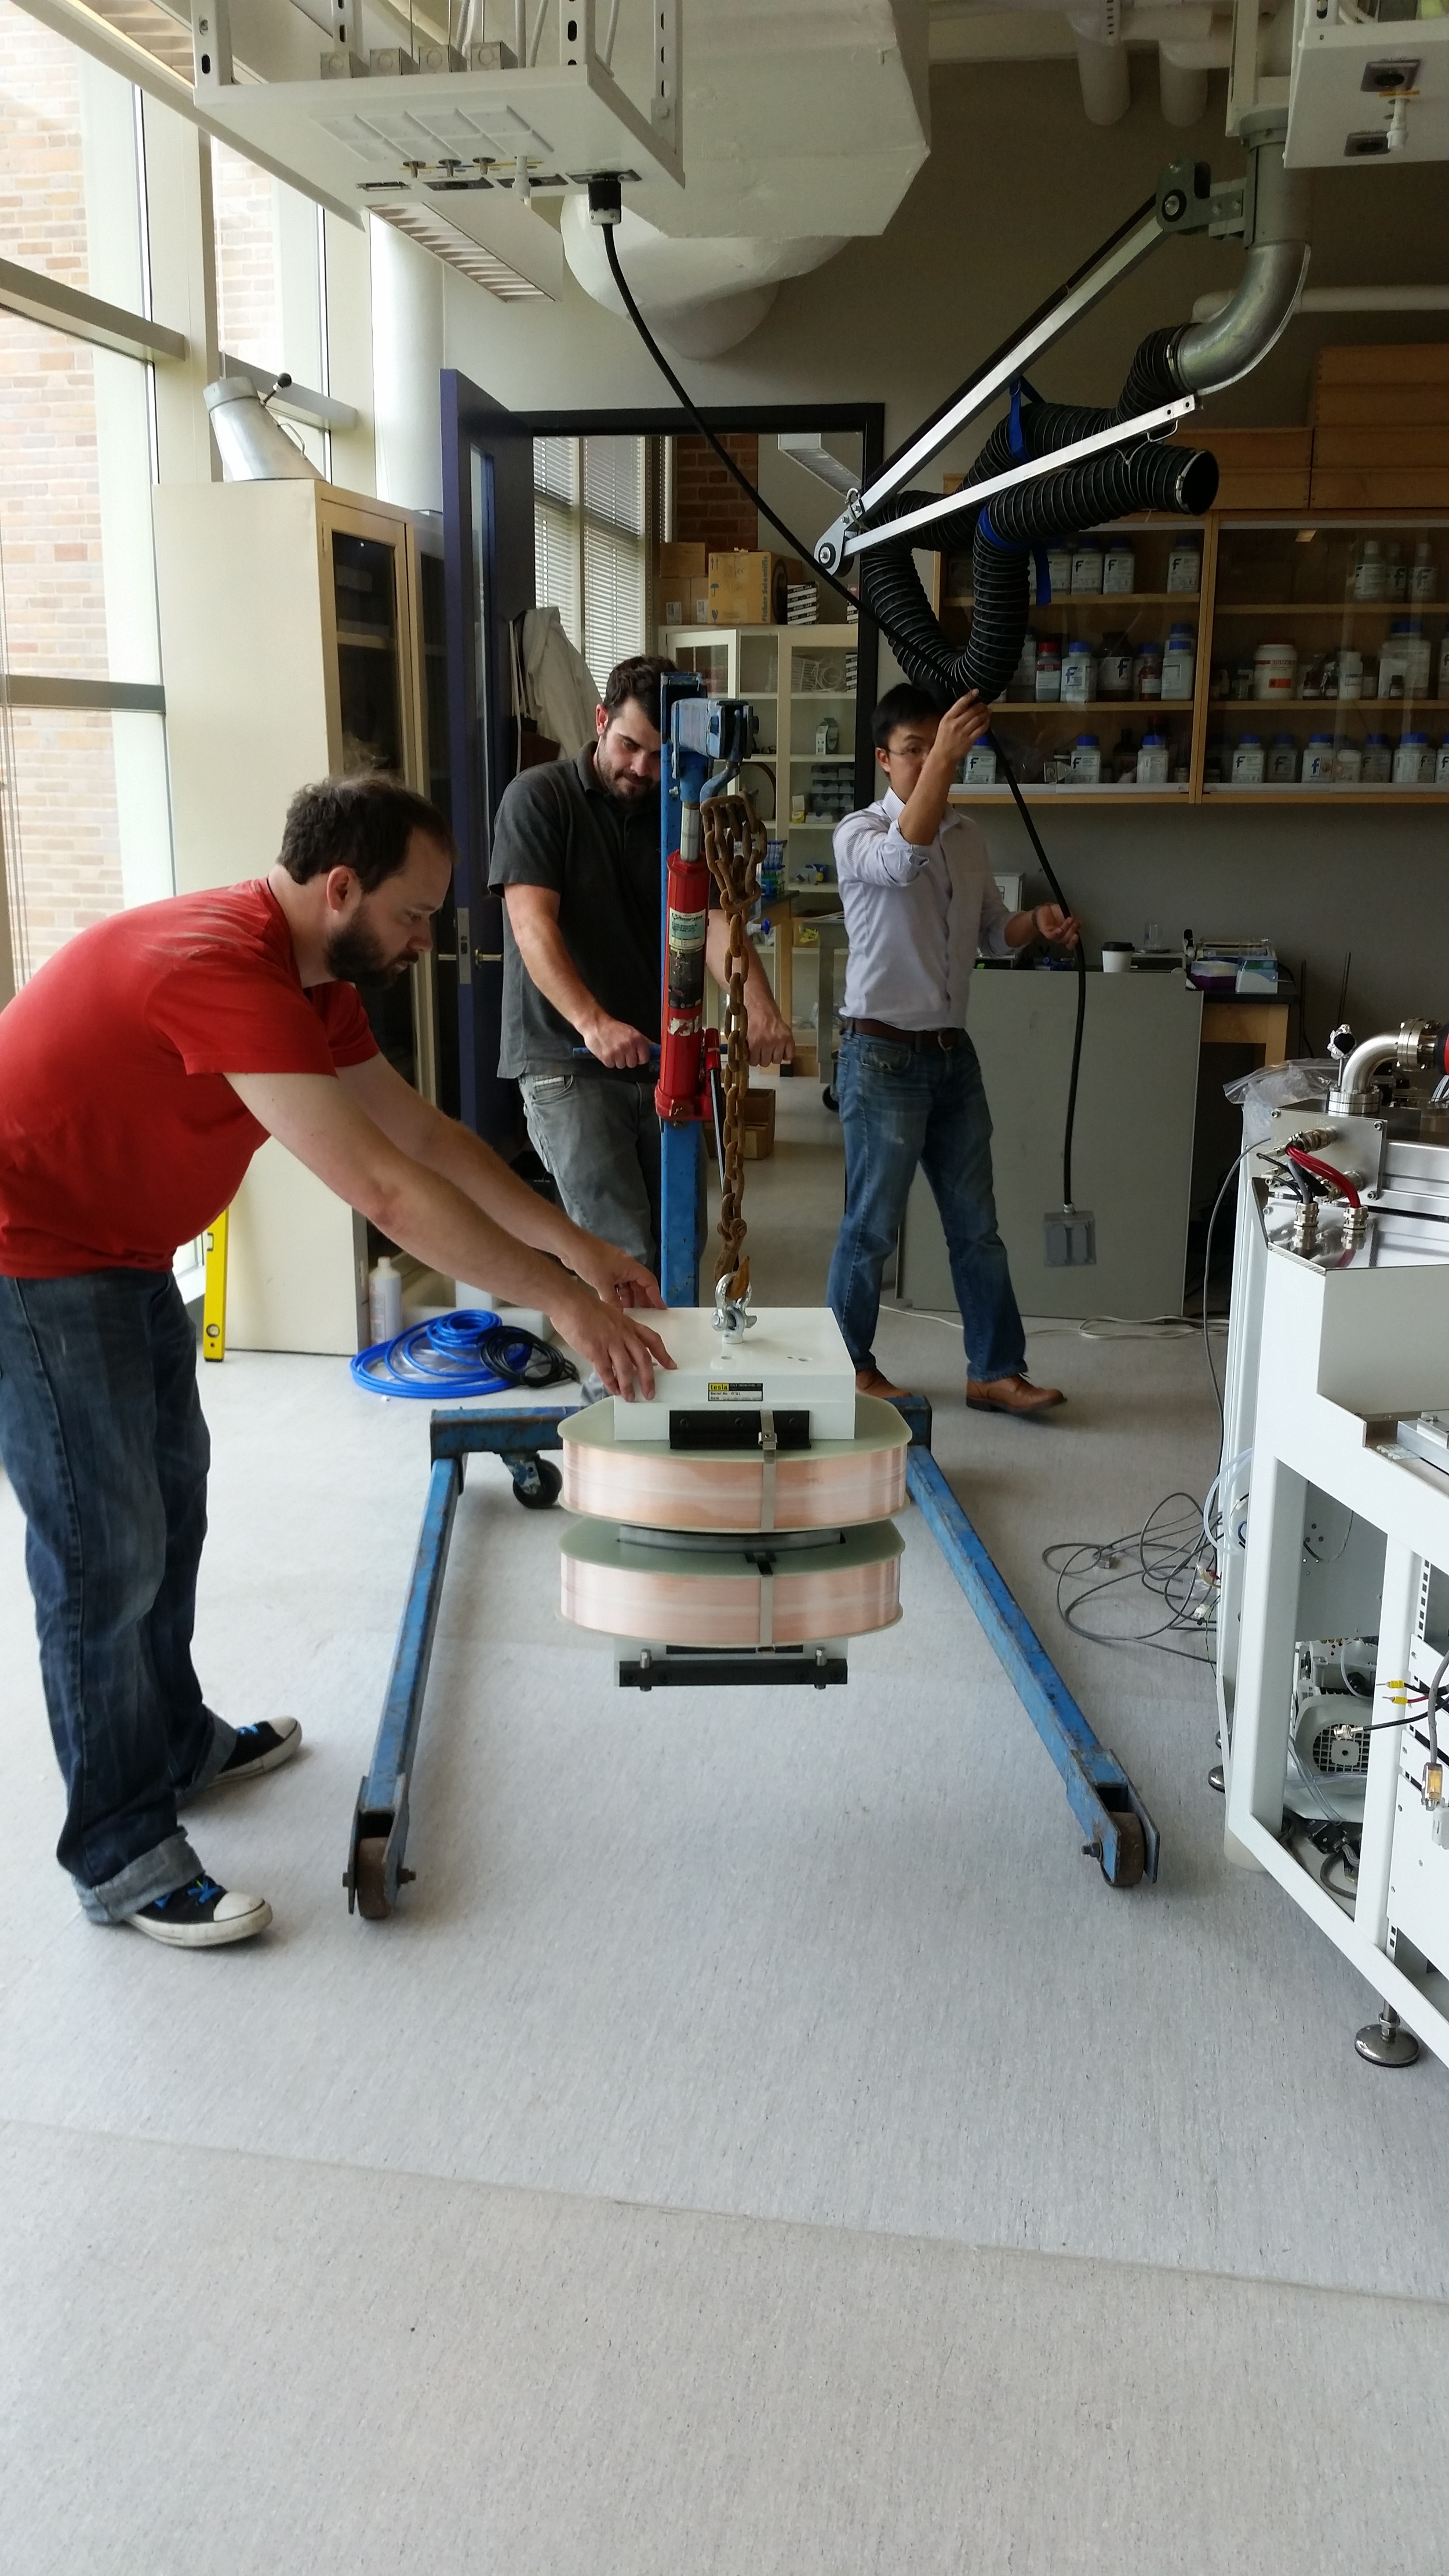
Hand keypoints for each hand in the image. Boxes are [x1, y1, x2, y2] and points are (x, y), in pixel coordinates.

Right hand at [558, 1285, 673, 1400]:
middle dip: (648, 1378)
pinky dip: (611, 1383)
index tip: (671, 1366)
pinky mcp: (595, 1350)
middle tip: (650, 1393)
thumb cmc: (586, 1308)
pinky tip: (612, 1389)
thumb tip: (621, 1351)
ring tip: (629, 1396)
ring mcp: (610, 1342)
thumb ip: (619, 1332)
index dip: (663, 1354)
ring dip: (628, 1385)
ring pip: (626, 1368)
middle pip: (643, 1359)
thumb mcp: (611, 1316)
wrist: (569, 1303)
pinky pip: (606, 1371)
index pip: (652, 1340)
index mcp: (628, 1325)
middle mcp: (623, 1334)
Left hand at [572, 1233, 665, 1310]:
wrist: (571, 1245)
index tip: (661, 1308)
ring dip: (629, 1297)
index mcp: (630, 1267)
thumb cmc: (590, 1260)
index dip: (656, 1295)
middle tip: (646, 1314)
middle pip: (640, 1284)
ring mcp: (615, 1268)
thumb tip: (620, 1315)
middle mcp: (625, 1266)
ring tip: (629, 1312)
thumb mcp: (603, 1283)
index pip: (649, 1282)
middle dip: (643, 1299)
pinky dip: (618, 1294)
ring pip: (627, 1285)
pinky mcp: (604, 1270)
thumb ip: (613, 1300)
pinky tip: (614, 1303)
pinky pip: (616, 1284)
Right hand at [580, 1013, 653, 1069]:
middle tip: (621, 1050)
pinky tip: (607, 1051)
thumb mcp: (630, 1031)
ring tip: (613, 1049)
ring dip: (617, 1060)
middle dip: (627, 1059)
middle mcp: (628, 1046)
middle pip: (633, 1064)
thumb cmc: (612, 1027)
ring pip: (622, 1066)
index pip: (644, 1058)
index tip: (636, 1056)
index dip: (639, 1058)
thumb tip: (655, 1049)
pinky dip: (608, 1061)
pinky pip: (611, 1066)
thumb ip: (640, 1042)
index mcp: (636, 1039)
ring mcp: (617, 1053)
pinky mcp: (607, 1058)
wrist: (595, 1024)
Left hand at [746, 997, 793, 1066]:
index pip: (754, 1062)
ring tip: (771, 1049)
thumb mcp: (744, 1034)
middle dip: (762, 1057)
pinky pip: (789, 1055)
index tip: (754, 1055)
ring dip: (773, 1056)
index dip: (753, 1059)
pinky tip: (781, 1050)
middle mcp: (768, 1042)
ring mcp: (780, 1040)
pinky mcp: (788, 1038)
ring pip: (777, 1061)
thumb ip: (745, 1048)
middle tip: (762, 1050)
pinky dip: (786, 1054)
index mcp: (755, 1042)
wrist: (761, 1005)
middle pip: (765, 1063)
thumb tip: (746, 1059)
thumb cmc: (752, 1018)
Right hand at [932, 693, 989, 768]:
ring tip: (988, 711)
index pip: (961, 703)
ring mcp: (964, 732)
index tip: (976, 691)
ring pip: (978, 719)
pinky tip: (987, 721)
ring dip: (985, 713)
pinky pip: (981, 729)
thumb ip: (954, 715)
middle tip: (984, 704)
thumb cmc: (943, 740)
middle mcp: (956, 724)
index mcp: (948, 718)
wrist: (943, 755)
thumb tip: (967, 706)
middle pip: (972, 710)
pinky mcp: (970, 740)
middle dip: (981, 706)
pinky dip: (986, 723)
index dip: (970, 696)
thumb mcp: (944, 723)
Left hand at [1036, 905, 1079, 947]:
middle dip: (1073, 931)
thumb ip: (1073, 920)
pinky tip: (1060, 929)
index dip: (1074, 941)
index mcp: (1067, 933)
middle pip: (1067, 940)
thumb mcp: (1067, 914)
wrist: (1044, 908)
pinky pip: (1052, 935)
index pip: (1071, 942)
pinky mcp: (1046, 932)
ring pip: (1061, 937)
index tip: (1077, 935)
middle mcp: (1060, 936)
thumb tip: (1079, 925)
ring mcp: (1053, 934)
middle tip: (1075, 922)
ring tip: (1070, 920)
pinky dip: (1057, 933)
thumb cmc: (1056, 912)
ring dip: (1067, 929)